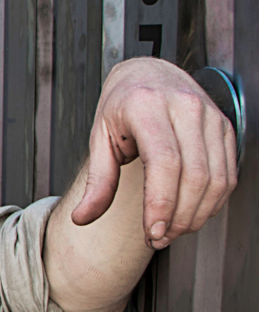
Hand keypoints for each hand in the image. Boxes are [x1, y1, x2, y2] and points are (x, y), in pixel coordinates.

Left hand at [71, 57, 236, 248]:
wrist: (149, 74)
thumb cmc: (122, 104)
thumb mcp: (99, 137)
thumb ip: (97, 180)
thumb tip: (82, 217)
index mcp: (147, 106)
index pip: (164, 163)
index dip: (161, 204)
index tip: (152, 231)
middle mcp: (184, 107)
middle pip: (193, 176)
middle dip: (178, 217)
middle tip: (158, 238)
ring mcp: (209, 116)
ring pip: (216, 179)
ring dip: (197, 215)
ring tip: (172, 231)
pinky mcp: (225, 127)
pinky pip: (228, 173)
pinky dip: (213, 201)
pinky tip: (192, 212)